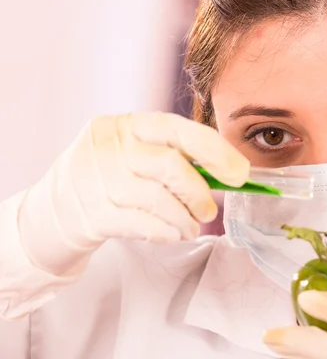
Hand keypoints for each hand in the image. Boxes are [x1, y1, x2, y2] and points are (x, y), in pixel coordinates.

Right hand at [18, 112, 248, 272]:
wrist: (54, 209)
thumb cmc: (109, 178)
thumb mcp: (135, 154)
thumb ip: (174, 157)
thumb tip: (229, 172)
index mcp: (126, 124)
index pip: (178, 129)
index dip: (215, 150)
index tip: (240, 173)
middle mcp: (108, 146)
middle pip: (170, 166)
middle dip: (199, 193)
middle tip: (210, 211)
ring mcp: (95, 180)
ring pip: (158, 199)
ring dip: (184, 219)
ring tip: (190, 228)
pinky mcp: (91, 214)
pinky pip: (143, 224)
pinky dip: (166, 232)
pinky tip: (171, 233)